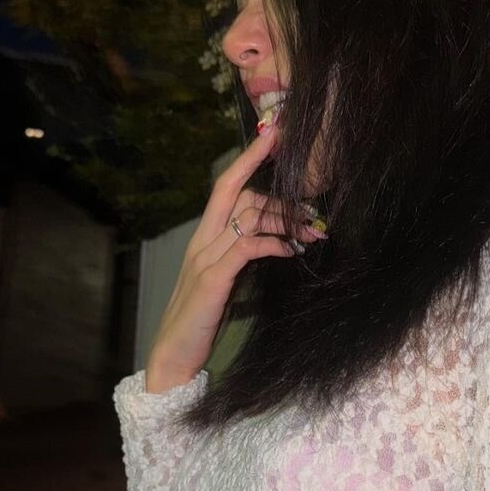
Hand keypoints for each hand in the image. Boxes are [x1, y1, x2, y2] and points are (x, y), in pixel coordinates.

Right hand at [144, 119, 319, 393]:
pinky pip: (246, 247)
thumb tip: (278, 241)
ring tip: (312, 235)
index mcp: (205, 238)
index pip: (226, 185)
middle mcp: (202, 241)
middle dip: (280, 194)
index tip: (275, 133)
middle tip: (315, 212)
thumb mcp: (227, 282)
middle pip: (240, 193)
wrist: (174, 357)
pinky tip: (290, 253)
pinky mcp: (212, 280)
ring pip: (248, 216)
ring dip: (285, 221)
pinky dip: (272, 244)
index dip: (249, 157)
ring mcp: (205, 258)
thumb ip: (244, 257)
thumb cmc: (201, 322)